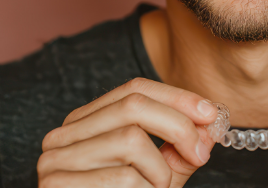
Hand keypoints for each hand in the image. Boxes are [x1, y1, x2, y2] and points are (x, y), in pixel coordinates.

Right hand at [37, 78, 217, 187]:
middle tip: (200, 154)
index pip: (134, 89)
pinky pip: (124, 178)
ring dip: (160, 171)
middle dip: (178, 126)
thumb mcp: (156, 175)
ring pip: (131, 139)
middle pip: (133, 105)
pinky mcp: (58, 186)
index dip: (177, 97)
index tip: (211, 113)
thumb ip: (179, 149)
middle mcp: (63, 135)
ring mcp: (55, 160)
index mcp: (85, 123)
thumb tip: (211, 123)